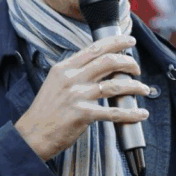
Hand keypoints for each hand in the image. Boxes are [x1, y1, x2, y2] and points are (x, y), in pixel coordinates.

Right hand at [14, 35, 150, 161]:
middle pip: (109, 61)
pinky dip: (131, 113)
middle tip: (137, 68)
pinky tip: (141, 113)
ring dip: (135, 86)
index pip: (95, 48)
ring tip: (144, 89)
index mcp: (64, 68)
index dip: (116, 42)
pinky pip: (114, 112)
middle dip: (129, 62)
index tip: (130, 40)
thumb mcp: (56, 83)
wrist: (31, 135)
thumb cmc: (46, 111)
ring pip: (115, 85)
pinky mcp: (83, 114)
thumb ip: (75, 72)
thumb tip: (99, 64)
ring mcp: (77, 96)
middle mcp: (71, 78)